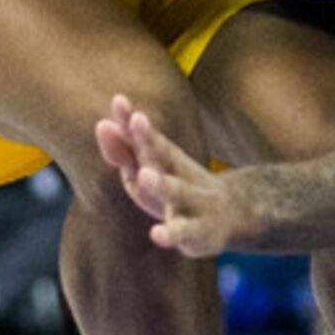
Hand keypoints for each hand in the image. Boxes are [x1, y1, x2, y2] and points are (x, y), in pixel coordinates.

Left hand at [95, 95, 241, 256]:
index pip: (146, 135)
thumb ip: (123, 150)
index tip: (118, 100)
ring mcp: (192, 201)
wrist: (232, 214)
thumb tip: (102, 125)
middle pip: (163, 154)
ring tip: (145, 175)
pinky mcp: (198, 231)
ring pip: (177, 191)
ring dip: (162, 183)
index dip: (132, 121)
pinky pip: (184, 232)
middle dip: (149, 138)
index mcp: (165, 158)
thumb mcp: (148, 168)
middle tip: (137, 120)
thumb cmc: (176, 189)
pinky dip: (171, 233)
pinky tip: (157, 233)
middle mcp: (179, 173)